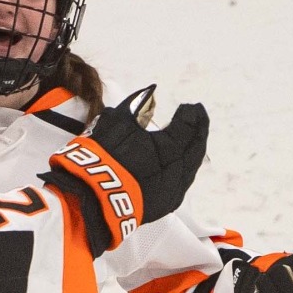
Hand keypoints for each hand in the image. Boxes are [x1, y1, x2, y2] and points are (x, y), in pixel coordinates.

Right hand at [41, 86, 208, 255]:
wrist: (94, 199)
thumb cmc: (105, 157)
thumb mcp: (117, 123)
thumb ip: (136, 104)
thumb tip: (150, 89)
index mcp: (172, 146)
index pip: (190, 124)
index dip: (191, 114)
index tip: (189, 106)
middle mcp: (180, 168)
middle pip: (196, 146)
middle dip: (198, 130)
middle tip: (198, 118)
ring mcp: (176, 188)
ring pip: (192, 166)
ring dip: (192, 150)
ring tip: (190, 139)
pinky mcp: (167, 202)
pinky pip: (183, 181)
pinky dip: (184, 168)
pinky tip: (180, 163)